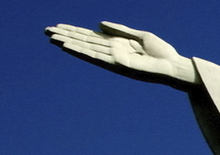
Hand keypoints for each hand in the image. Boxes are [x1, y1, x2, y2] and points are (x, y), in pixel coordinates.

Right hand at [45, 22, 199, 89]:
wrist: (174, 66)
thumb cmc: (161, 53)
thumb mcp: (140, 36)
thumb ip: (119, 30)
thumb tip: (98, 23)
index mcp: (117, 44)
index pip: (90, 36)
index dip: (74, 31)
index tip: (58, 27)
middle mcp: (112, 52)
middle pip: (84, 41)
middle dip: (66, 36)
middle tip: (46, 31)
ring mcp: (112, 58)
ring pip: (85, 48)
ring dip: (68, 43)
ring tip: (51, 37)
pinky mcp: (116, 64)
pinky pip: (94, 57)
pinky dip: (80, 51)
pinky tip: (67, 46)